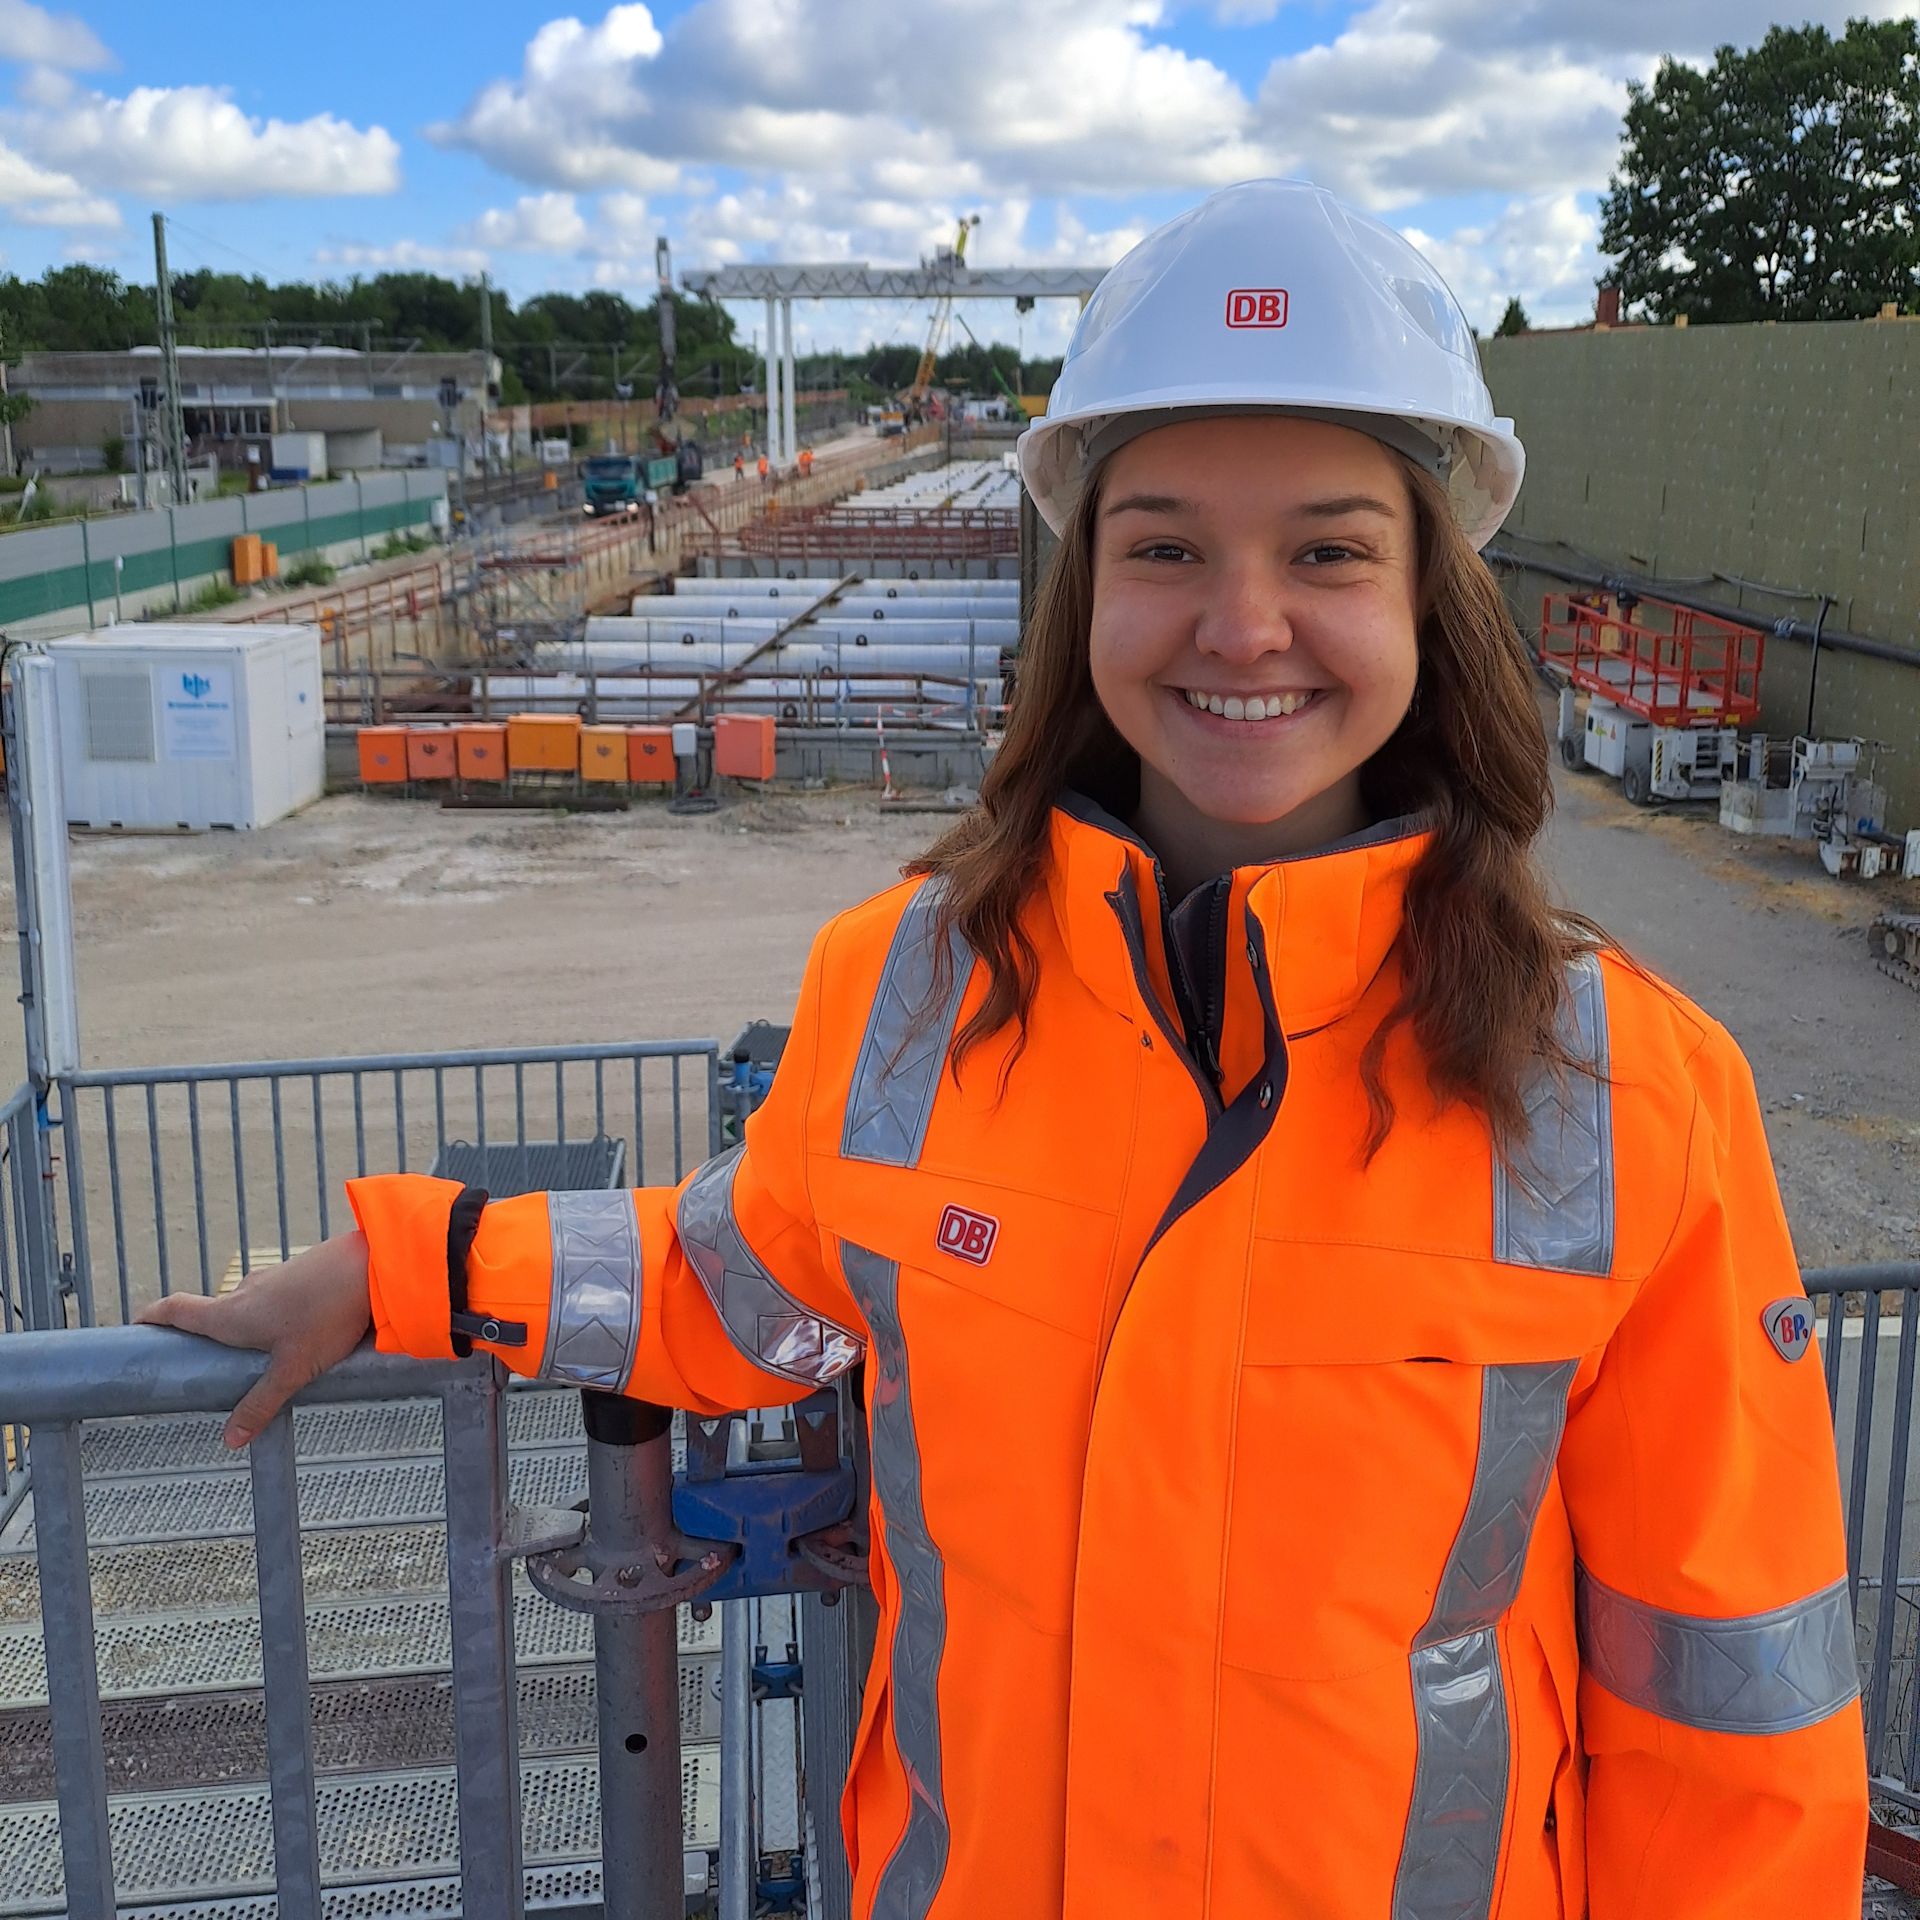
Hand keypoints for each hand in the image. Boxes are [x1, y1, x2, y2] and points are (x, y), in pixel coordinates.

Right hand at [135, 1233, 373, 1447]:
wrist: (375, 1263)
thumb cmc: (328, 1314)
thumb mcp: (293, 1369)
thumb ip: (261, 1404)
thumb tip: (230, 1440)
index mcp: (230, 1313)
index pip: (176, 1309)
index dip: (152, 1317)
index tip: (136, 1326)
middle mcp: (245, 1291)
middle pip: (211, 1312)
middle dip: (201, 1334)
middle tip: (199, 1360)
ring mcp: (274, 1278)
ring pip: (248, 1305)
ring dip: (243, 1326)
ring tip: (253, 1356)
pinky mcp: (301, 1273)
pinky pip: (277, 1298)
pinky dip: (273, 1315)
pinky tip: (296, 1333)